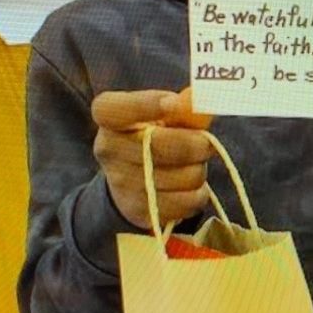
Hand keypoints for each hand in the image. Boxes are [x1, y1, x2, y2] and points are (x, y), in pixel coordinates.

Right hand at [91, 88, 212, 229]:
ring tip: (192, 164)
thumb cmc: (154, 133)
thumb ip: (185, 106)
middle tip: (205, 143)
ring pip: (184, 175)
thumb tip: (199, 100)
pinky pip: (188, 201)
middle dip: (195, 143)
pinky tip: (189, 186)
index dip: (145, 105)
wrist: (134, 178)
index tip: (173, 102)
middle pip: (159, 145)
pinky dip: (198, 192)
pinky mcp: (141, 212)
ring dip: (199, 168)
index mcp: (108, 117)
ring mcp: (121, 183)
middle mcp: (107, 149)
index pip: (113, 109)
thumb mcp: (165, 114)